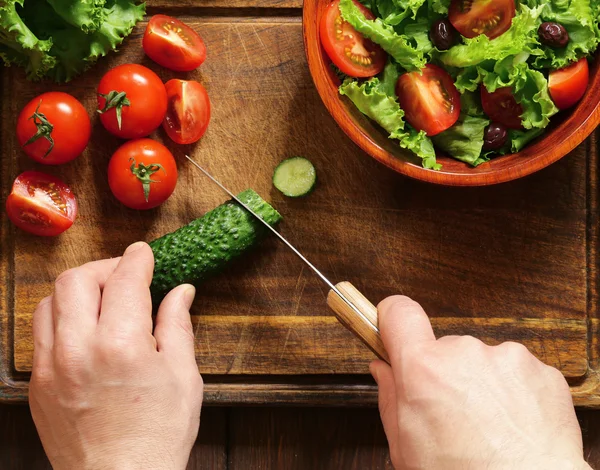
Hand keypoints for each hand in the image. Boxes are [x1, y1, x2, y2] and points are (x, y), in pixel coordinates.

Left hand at [29, 242, 202, 469]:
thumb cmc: (158, 435)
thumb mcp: (182, 376)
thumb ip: (177, 325)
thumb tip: (181, 292)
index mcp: (121, 345)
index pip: (124, 280)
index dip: (136, 259)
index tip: (144, 254)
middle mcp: (78, 349)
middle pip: (75, 280)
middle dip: (103, 268)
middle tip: (124, 274)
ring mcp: (51, 368)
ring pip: (49, 302)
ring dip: (77, 290)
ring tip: (102, 299)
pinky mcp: (38, 385)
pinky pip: (41, 334)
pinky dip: (62, 318)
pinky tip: (85, 329)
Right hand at [371, 296, 589, 469]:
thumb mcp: (405, 446)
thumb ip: (389, 398)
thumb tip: (384, 370)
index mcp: (424, 369)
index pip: (399, 312)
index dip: (393, 318)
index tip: (394, 329)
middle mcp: (464, 353)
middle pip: (444, 348)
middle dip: (444, 372)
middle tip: (452, 412)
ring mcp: (506, 358)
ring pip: (482, 361)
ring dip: (482, 384)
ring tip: (488, 426)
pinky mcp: (540, 370)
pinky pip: (516, 373)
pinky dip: (514, 393)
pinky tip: (512, 425)